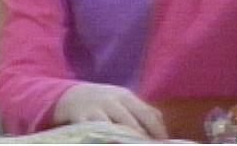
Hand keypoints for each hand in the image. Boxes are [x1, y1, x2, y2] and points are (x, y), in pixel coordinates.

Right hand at [52, 83, 167, 139]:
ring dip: (122, 141)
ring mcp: (95, 110)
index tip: (164, 144)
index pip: (147, 113)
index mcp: (125, 96)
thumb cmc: (106, 103)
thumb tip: (163, 132)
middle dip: (141, 139)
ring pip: (112, 128)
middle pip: (131, 123)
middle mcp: (111, 101)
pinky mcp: (81, 120)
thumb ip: (144, 112)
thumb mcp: (124, 101)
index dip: (157, 131)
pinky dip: (103, 140)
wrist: (73, 96)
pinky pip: (93, 133)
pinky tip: (111, 143)